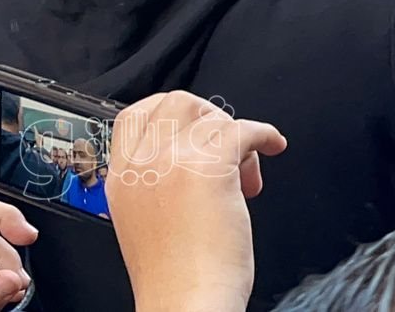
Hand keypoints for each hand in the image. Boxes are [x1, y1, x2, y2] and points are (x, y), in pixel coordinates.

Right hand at [107, 92, 286, 311]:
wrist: (185, 304)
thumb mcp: (146, 218)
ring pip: (214, 117)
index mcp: (121, 177)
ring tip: (245, 176)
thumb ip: (157, 182)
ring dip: (239, 139)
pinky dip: (265, 134)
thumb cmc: (175, 275)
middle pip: (178, 103)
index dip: (173, 112)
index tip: (197, 125)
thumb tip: (194, 153)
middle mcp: (143, 164)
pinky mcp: (209, 169)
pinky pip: (244, 129)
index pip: (136, 114)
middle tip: (227, 150)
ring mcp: (173, 162)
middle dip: (209, 119)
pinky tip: (273, 147)